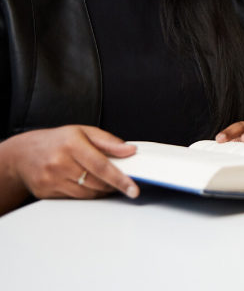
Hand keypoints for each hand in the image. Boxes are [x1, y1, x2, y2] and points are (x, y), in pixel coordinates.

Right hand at [1, 126, 138, 202]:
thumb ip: (109, 141)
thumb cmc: (57, 141)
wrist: (23, 153)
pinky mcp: (45, 193)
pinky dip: (85, 194)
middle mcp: (59, 162)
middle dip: (113, 185)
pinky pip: (73, 198)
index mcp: (71, 144)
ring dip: (101, 191)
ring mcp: (50, 179)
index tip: (133, 189)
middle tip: (122, 182)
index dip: (120, 179)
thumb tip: (130, 150)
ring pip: (86, 193)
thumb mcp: (84, 132)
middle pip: (95, 182)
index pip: (101, 166)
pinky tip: (87, 185)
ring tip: (104, 182)